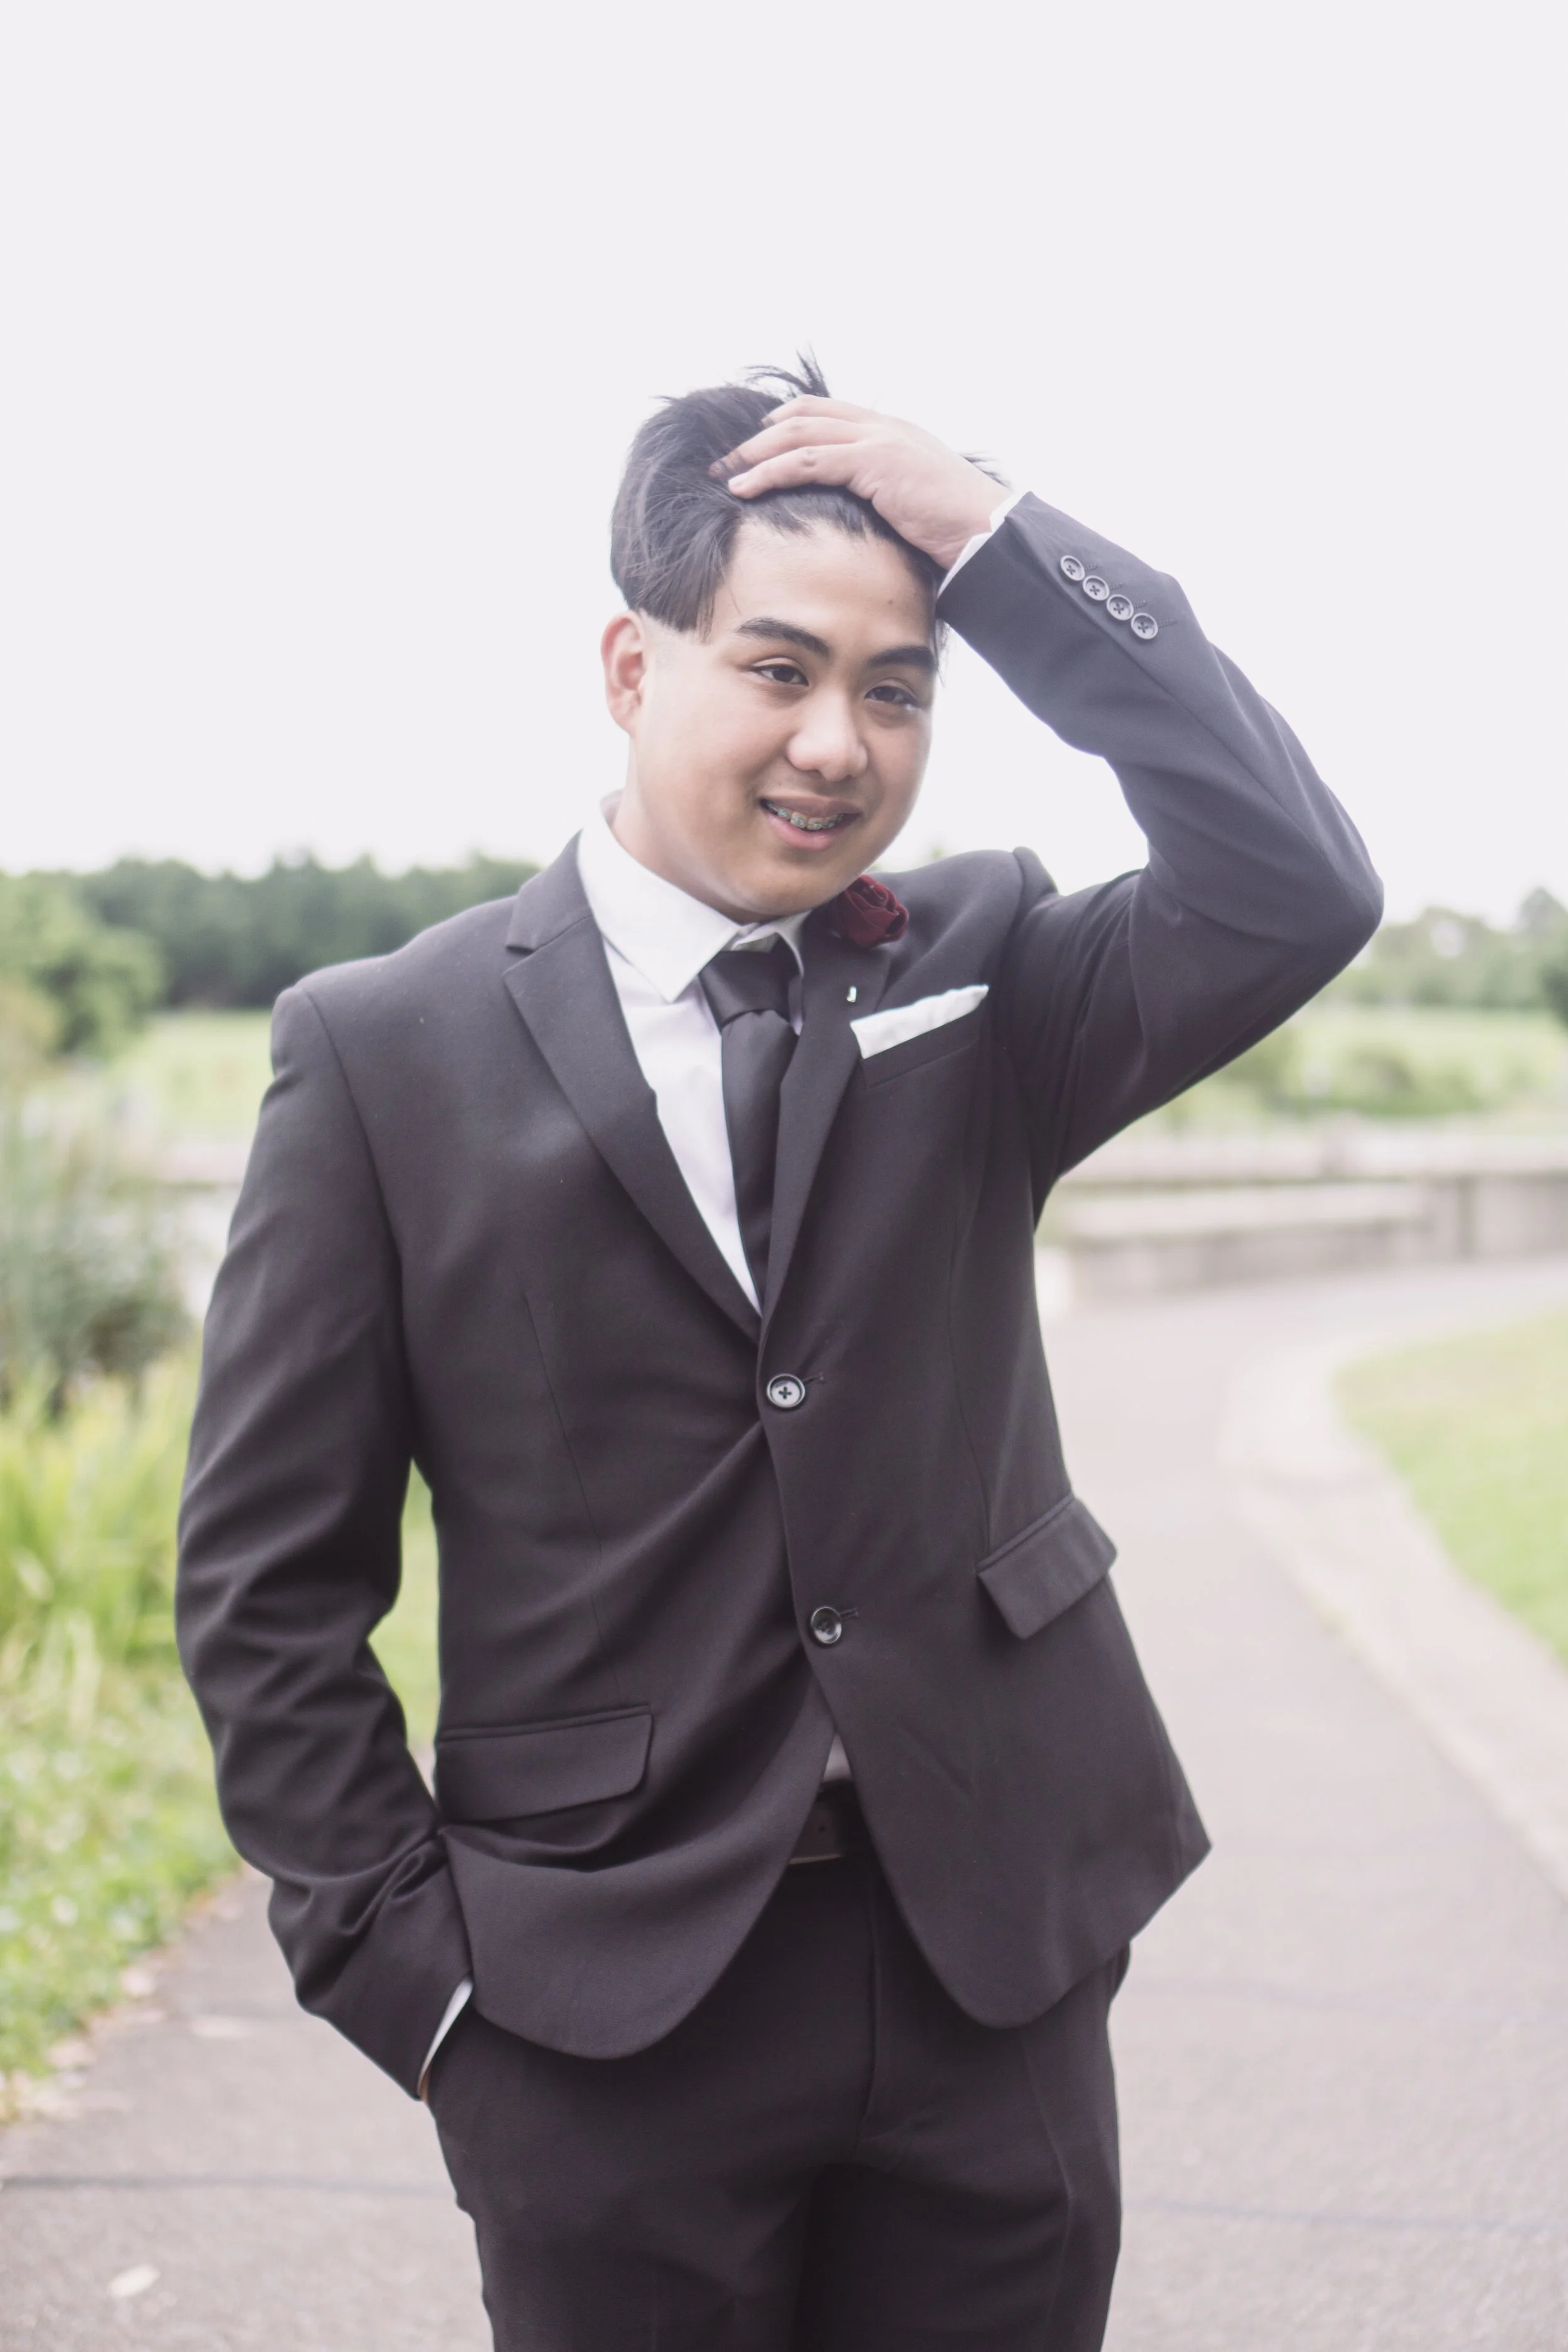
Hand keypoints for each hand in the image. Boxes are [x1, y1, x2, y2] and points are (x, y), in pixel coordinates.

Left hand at [714, 397, 1005, 572]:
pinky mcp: (874, 462)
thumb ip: (885, 500)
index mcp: (892, 433)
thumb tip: (861, 523)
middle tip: (727, 462)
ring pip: (798, 434)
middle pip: (803, 415)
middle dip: (759, 437)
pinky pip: (807, 460)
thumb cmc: (959, 532)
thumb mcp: (915, 507)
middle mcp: (882, 427)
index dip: (786, 425)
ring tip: (725, 476)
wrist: (990, 533)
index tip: (755, 448)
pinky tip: (745, 490)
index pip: (826, 414)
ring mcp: (878, 440)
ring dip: (755, 454)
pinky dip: (770, 473)